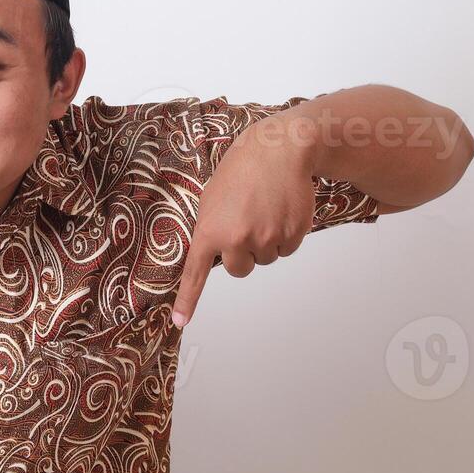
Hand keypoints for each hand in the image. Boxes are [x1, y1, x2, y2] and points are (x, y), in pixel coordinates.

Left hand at [170, 118, 316, 327]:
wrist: (280, 149)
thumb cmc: (243, 169)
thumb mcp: (212, 197)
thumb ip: (210, 228)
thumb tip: (210, 253)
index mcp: (211, 229)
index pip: (196, 272)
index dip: (188, 300)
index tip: (181, 322)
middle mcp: (237, 239)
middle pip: (239, 270)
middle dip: (243, 253)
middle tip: (246, 222)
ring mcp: (267, 239)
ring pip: (265, 259)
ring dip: (266, 241)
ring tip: (264, 209)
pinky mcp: (293, 235)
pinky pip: (287, 249)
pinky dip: (286, 235)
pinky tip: (281, 209)